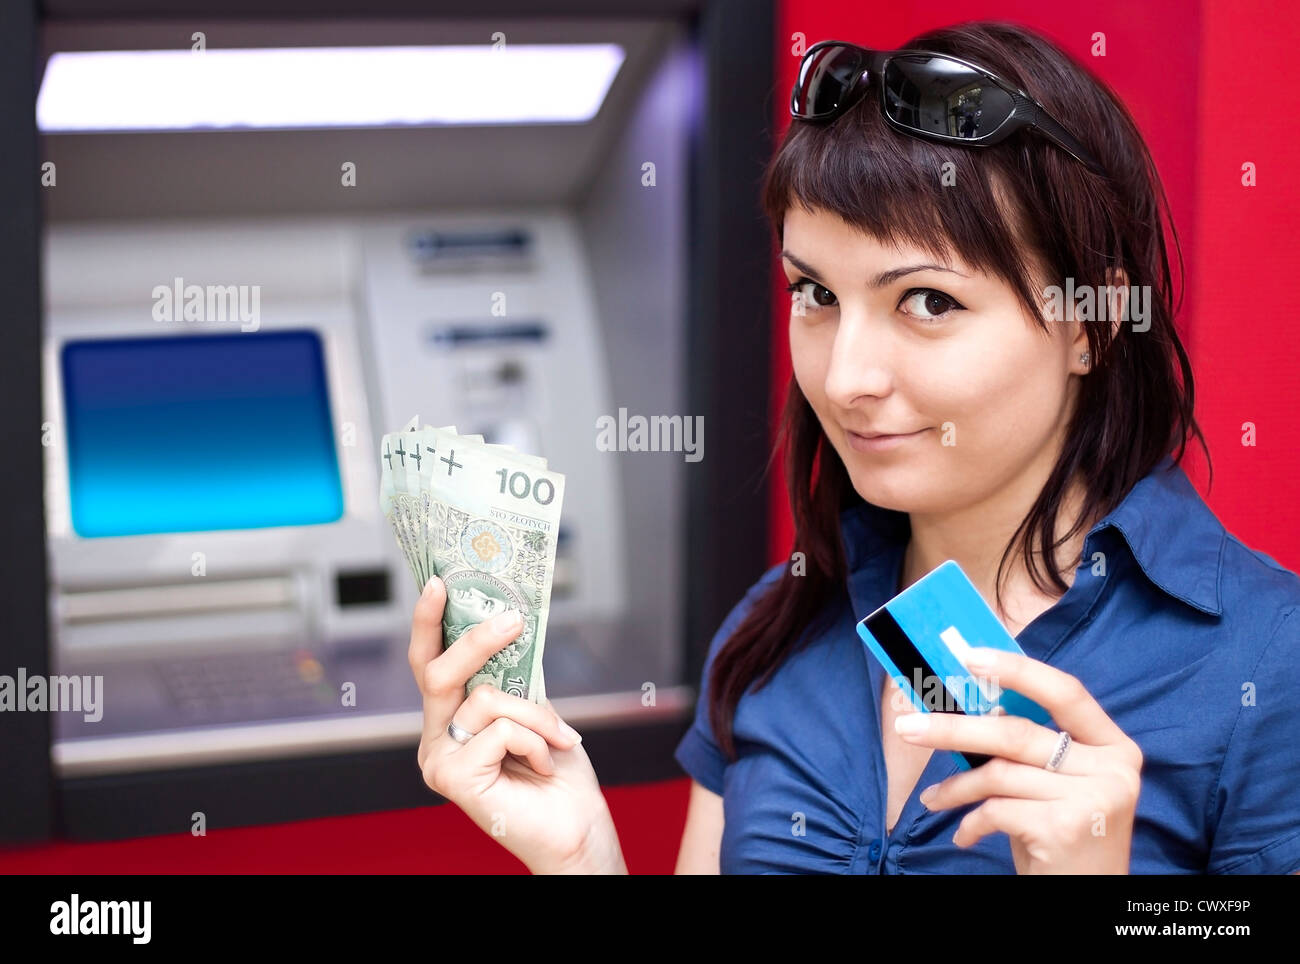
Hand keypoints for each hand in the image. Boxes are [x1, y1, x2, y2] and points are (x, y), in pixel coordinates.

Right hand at [410, 576, 626, 873]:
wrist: (576, 826)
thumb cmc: (557, 770)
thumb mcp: (535, 709)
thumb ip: (513, 677)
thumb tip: (509, 624)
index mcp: (450, 718)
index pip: (430, 662)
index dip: (430, 622)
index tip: (441, 583)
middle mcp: (436, 738)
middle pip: (441, 672)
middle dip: (478, 641)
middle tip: (513, 620)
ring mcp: (439, 760)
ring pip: (485, 699)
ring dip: (535, 716)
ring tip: (558, 740)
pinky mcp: (453, 779)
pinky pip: (499, 730)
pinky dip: (534, 741)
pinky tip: (543, 766)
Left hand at [896, 647, 1141, 873]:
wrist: (1086, 897)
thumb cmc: (1059, 834)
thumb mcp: (1054, 786)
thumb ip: (1027, 749)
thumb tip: (960, 709)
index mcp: (1113, 746)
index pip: (1066, 692)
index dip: (1018, 670)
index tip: (970, 657)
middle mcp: (1114, 769)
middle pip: (1018, 733)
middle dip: (953, 729)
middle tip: (907, 727)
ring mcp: (1094, 799)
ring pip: (1000, 773)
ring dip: (956, 787)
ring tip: (934, 799)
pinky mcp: (1067, 828)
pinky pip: (997, 808)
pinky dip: (971, 821)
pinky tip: (966, 835)